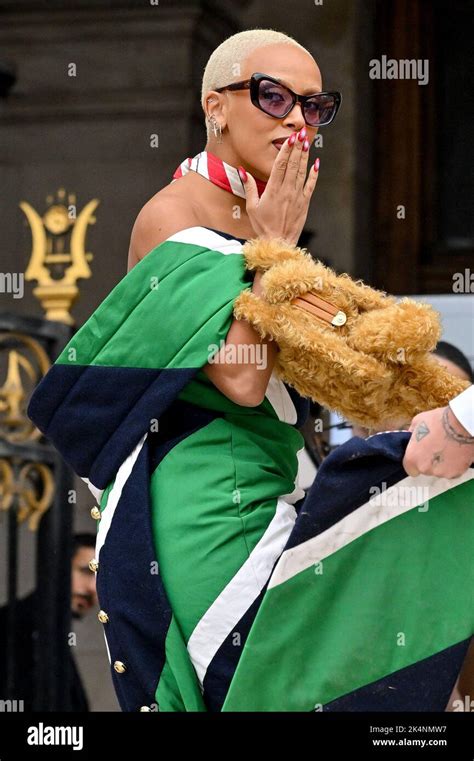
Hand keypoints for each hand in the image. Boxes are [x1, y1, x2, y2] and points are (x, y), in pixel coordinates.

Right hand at [238, 127, 319, 245]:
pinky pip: (311, 186)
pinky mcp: (305, 203)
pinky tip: (316, 163)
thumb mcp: (252, 207)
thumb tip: (241, 171)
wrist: (278, 243)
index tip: (290, 138)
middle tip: (301, 133)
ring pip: (302, 172)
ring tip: (307, 142)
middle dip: (297, 148)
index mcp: (273, 190)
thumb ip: (249, 187)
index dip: (286, 150)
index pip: (280, 165)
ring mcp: (297, 196)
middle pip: (293, 164)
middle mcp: (286, 191)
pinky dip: (314, 174)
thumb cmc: (263, 226)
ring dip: (305, 156)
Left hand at [402, 405, 473, 477]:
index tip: (421, 455)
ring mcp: (441, 472)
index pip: (410, 469)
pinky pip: (452, 471)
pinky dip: (454, 464)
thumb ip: (411, 433)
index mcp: (413, 458)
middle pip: (425, 469)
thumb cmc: (439, 421)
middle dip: (430, 461)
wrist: (461, 424)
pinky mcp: (456, 473)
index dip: (416, 462)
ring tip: (447, 448)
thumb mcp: (417, 421)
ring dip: (442, 463)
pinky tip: (455, 452)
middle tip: (436, 447)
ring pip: (439, 471)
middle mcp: (425, 468)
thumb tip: (411, 435)